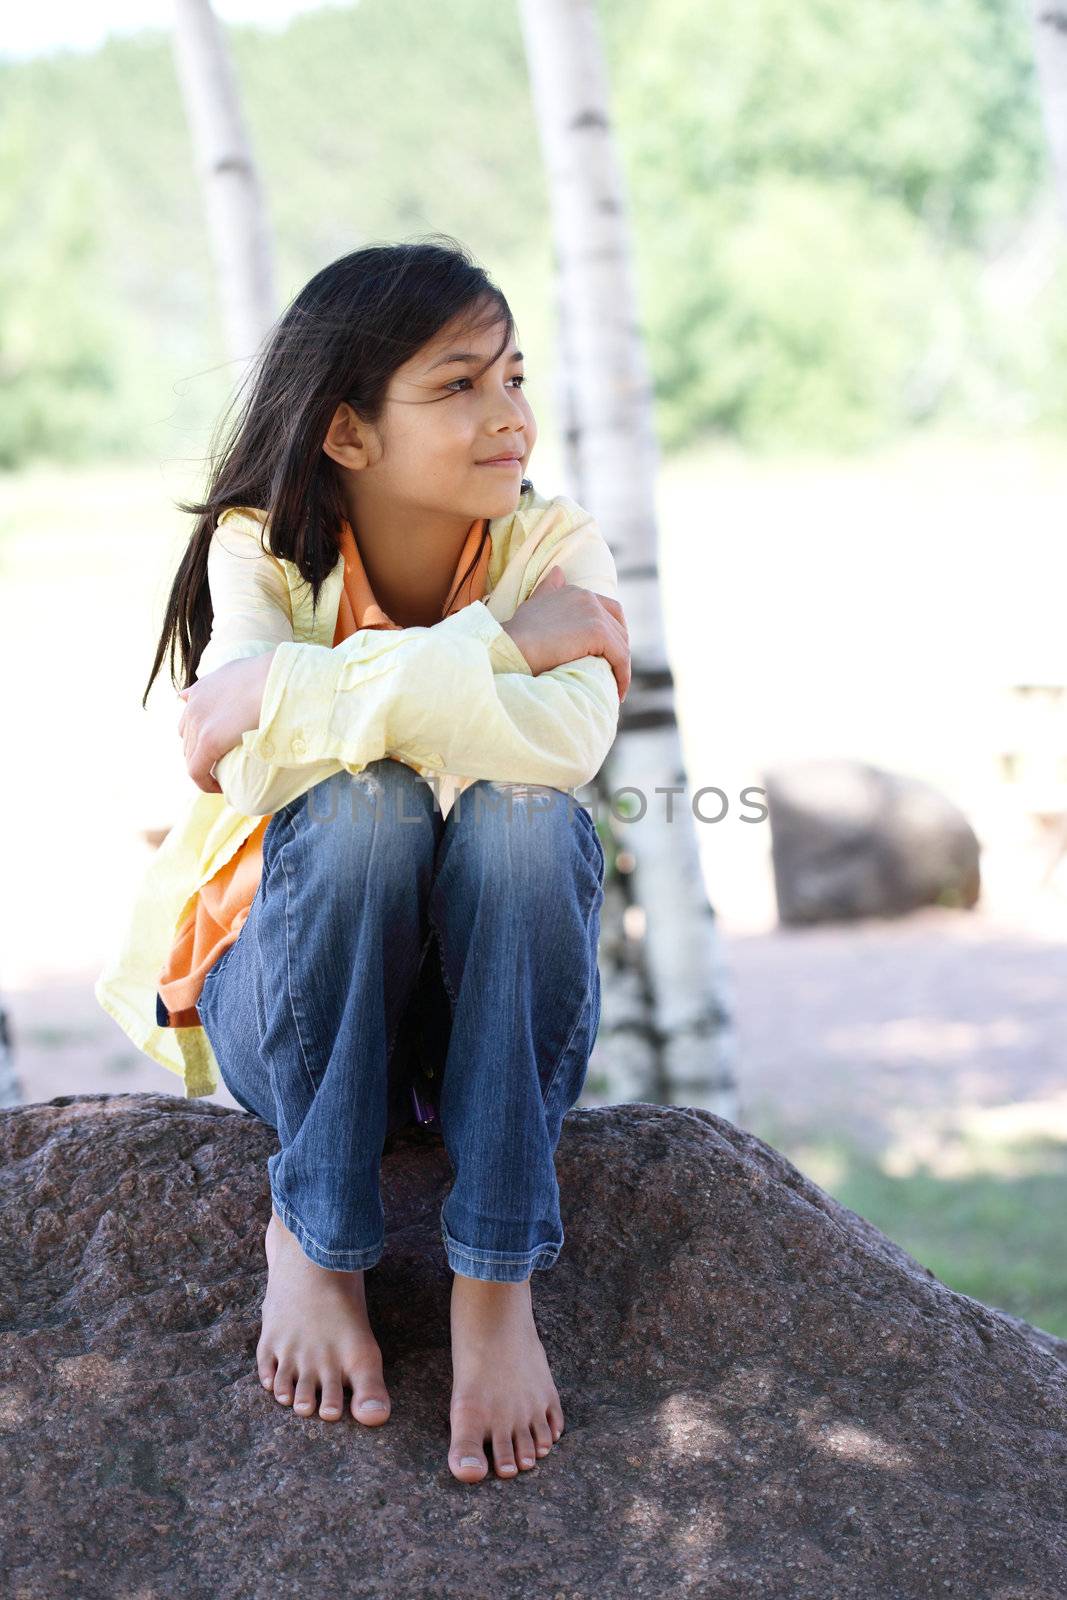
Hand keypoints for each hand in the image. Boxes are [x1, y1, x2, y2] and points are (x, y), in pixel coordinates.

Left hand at [177, 650, 277, 793]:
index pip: (189, 721)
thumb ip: (221, 680)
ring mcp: (199, 723)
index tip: (220, 749)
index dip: (200, 739)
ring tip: (224, 778)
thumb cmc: (269, 676)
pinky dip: (205, 783)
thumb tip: (200, 691)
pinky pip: (197, 770)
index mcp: (200, 690)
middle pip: (188, 741)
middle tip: (223, 766)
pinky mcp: (208, 741)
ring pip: (191, 757)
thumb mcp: (241, 671)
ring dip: (205, 769)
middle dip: (201, 755)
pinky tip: (219, 789)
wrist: (277, 679)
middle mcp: (193, 706)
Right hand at [501, 565, 630, 701]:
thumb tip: (558, 572)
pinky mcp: (598, 632)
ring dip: (622, 668)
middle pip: (619, 627)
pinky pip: (621, 657)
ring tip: (615, 689)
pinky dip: (623, 676)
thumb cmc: (516, 635)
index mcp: (575, 592)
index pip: (608, 610)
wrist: (510, 647)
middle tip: (614, 675)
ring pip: (621, 644)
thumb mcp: (533, 605)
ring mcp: (594, 613)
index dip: (612, 634)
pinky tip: (618, 693)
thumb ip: (549, 591)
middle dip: (619, 652)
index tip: (608, 656)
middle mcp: (588, 597)